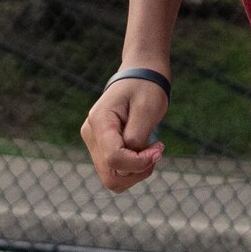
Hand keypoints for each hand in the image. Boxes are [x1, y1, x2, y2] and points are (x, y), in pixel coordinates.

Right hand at [82, 72, 169, 189]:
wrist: (140, 74)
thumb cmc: (146, 87)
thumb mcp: (147, 109)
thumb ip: (137, 137)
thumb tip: (133, 161)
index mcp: (99, 121)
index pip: (114, 158)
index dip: (139, 162)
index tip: (159, 148)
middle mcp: (91, 134)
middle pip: (110, 175)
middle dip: (137, 171)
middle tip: (156, 152)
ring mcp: (93, 142)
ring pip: (112, 178)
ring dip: (136, 172)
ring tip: (151, 152)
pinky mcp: (100, 147)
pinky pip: (114, 170)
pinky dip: (132, 168)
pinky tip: (144, 152)